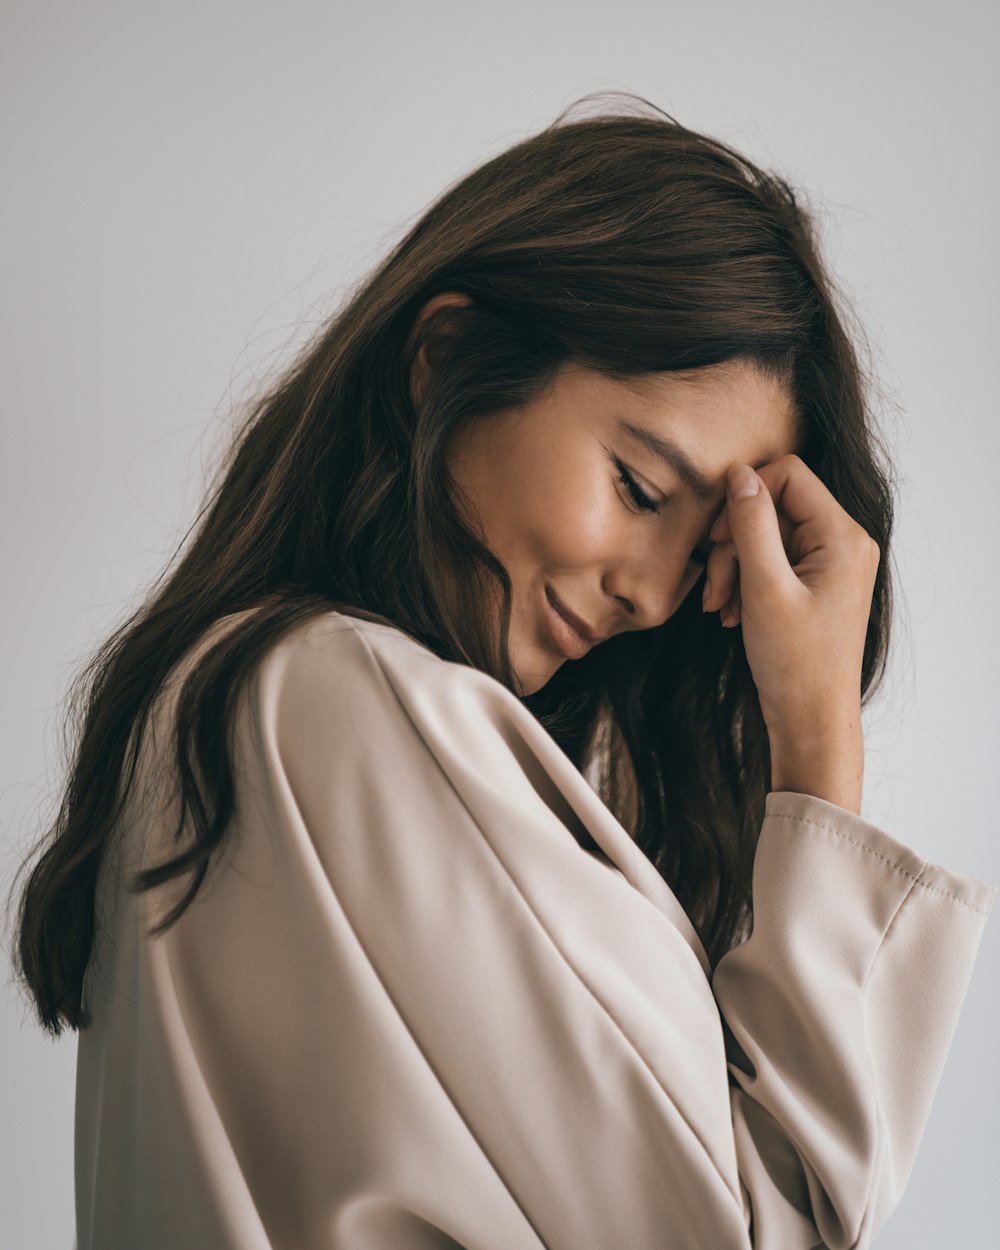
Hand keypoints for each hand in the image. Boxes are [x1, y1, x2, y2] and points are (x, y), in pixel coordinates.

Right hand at [701, 455, 880, 811]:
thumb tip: (739, 474)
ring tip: (719, 606)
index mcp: (843, 537)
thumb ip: (751, 525)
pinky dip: (745, 581)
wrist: (810, 720)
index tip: (717, 537)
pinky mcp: (814, 585)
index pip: (788, 476)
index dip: (745, 497)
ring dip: (733, 566)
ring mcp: (830, 565)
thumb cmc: (796, 664)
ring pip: (766, 536)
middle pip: (774, 507)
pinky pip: (771, 561)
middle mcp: (844, 544)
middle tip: (715, 584)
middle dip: (734, 542)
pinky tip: (731, 613)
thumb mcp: (764, 588)